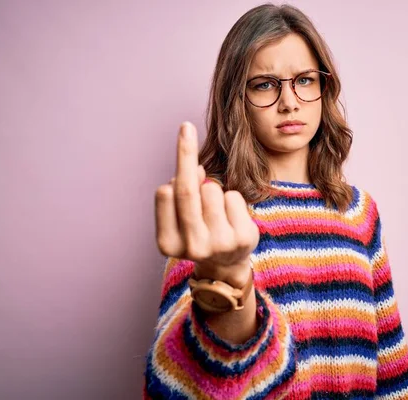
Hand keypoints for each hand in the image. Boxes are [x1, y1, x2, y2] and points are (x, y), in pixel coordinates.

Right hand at [155, 122, 259, 286]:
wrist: (226, 264)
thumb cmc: (200, 231)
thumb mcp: (182, 216)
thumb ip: (181, 193)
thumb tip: (193, 168)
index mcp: (168, 243)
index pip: (165, 193)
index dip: (176, 164)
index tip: (183, 131)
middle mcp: (191, 247)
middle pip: (186, 190)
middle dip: (184, 153)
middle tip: (185, 126)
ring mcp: (219, 245)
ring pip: (212, 190)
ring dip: (214, 190)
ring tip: (216, 210)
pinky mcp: (243, 240)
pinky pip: (233, 197)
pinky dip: (232, 199)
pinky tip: (232, 216)